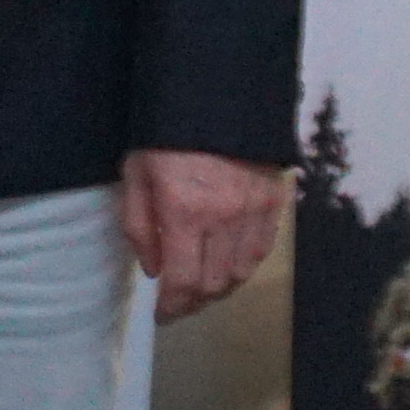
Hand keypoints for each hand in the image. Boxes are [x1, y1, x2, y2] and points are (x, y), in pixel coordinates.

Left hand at [122, 147, 287, 317]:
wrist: (215, 94)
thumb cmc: (164, 135)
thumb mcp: (135, 175)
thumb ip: (138, 226)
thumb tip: (152, 270)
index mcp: (184, 212)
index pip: (183, 281)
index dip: (172, 306)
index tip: (162, 315)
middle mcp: (224, 217)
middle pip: (215, 284)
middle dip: (194, 302)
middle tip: (179, 304)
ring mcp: (254, 210)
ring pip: (242, 272)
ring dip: (221, 288)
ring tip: (202, 289)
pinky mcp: (274, 200)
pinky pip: (262, 249)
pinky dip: (245, 266)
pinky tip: (229, 266)